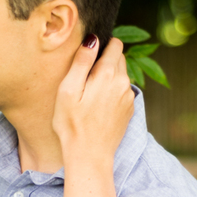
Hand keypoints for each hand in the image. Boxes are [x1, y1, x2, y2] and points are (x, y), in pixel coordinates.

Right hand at [52, 36, 134, 165]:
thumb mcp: (68, 90)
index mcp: (107, 74)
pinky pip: (122, 91)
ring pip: (121, 75)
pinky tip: (98, 107)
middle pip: (119, 58)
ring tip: (90, 95)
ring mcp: (129, 97)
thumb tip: (92, 39)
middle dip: (105, 61)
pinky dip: (112, 92)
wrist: (90, 156)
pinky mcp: (129, 109)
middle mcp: (123, 82)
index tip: (88, 58)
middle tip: (85, 79)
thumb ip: (81, 62)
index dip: (101, 46)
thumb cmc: (72, 124)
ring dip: (109, 78)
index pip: (115, 44)